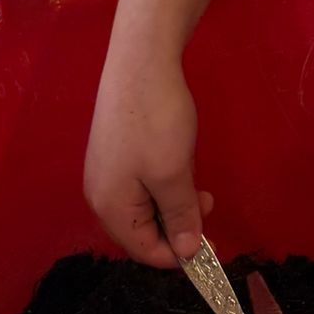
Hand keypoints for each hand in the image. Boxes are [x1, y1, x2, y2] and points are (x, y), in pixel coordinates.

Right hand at [83, 0, 223, 267]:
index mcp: (110, 206)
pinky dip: (165, 180)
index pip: (143, 250)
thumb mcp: (173, 174)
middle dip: (178, 223)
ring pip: (145, 203)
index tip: (211, 243)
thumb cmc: (156, 121)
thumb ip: (180, 215)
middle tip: (209, 203)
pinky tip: (181, 161)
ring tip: (200, 182)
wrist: (141, 61)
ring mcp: (107, 168)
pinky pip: (142, 180)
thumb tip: (186, 253)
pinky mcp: (116, 148)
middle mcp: (102, 193)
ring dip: (176, 199)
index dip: (178, 253)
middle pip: (142, 228)